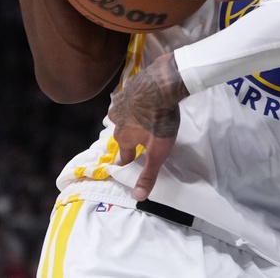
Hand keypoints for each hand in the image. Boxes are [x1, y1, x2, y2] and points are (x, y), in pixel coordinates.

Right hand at [108, 54, 188, 200]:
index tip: (130, 164)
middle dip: (131, 138)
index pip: (123, 156)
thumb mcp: (158, 151)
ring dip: (133, 118)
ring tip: (145, 119)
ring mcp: (121, 100)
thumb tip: (138, 197)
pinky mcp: (129, 86)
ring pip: (125, 115)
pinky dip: (137, 101)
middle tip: (142, 139)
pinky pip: (131, 98)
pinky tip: (147, 99)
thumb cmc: (161, 119)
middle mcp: (116, 119)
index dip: (129, 161)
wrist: (163, 83)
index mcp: (122, 137)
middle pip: (123, 133)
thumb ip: (149, 173)